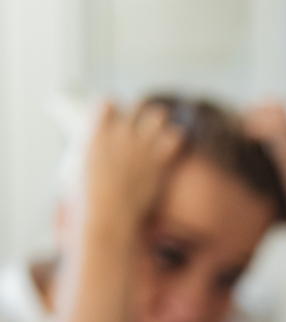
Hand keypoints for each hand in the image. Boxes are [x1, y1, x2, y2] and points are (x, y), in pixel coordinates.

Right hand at [75, 101, 183, 241]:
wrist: (109, 219)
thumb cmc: (87, 204)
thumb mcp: (74, 173)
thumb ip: (85, 157)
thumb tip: (88, 157)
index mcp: (95, 134)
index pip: (107, 102)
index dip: (113, 106)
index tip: (115, 111)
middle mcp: (119, 135)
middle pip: (137, 105)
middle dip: (140, 110)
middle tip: (141, 121)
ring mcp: (141, 147)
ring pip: (159, 115)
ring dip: (159, 121)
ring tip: (159, 131)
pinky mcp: (159, 162)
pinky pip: (175, 137)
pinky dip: (176, 138)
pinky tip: (174, 143)